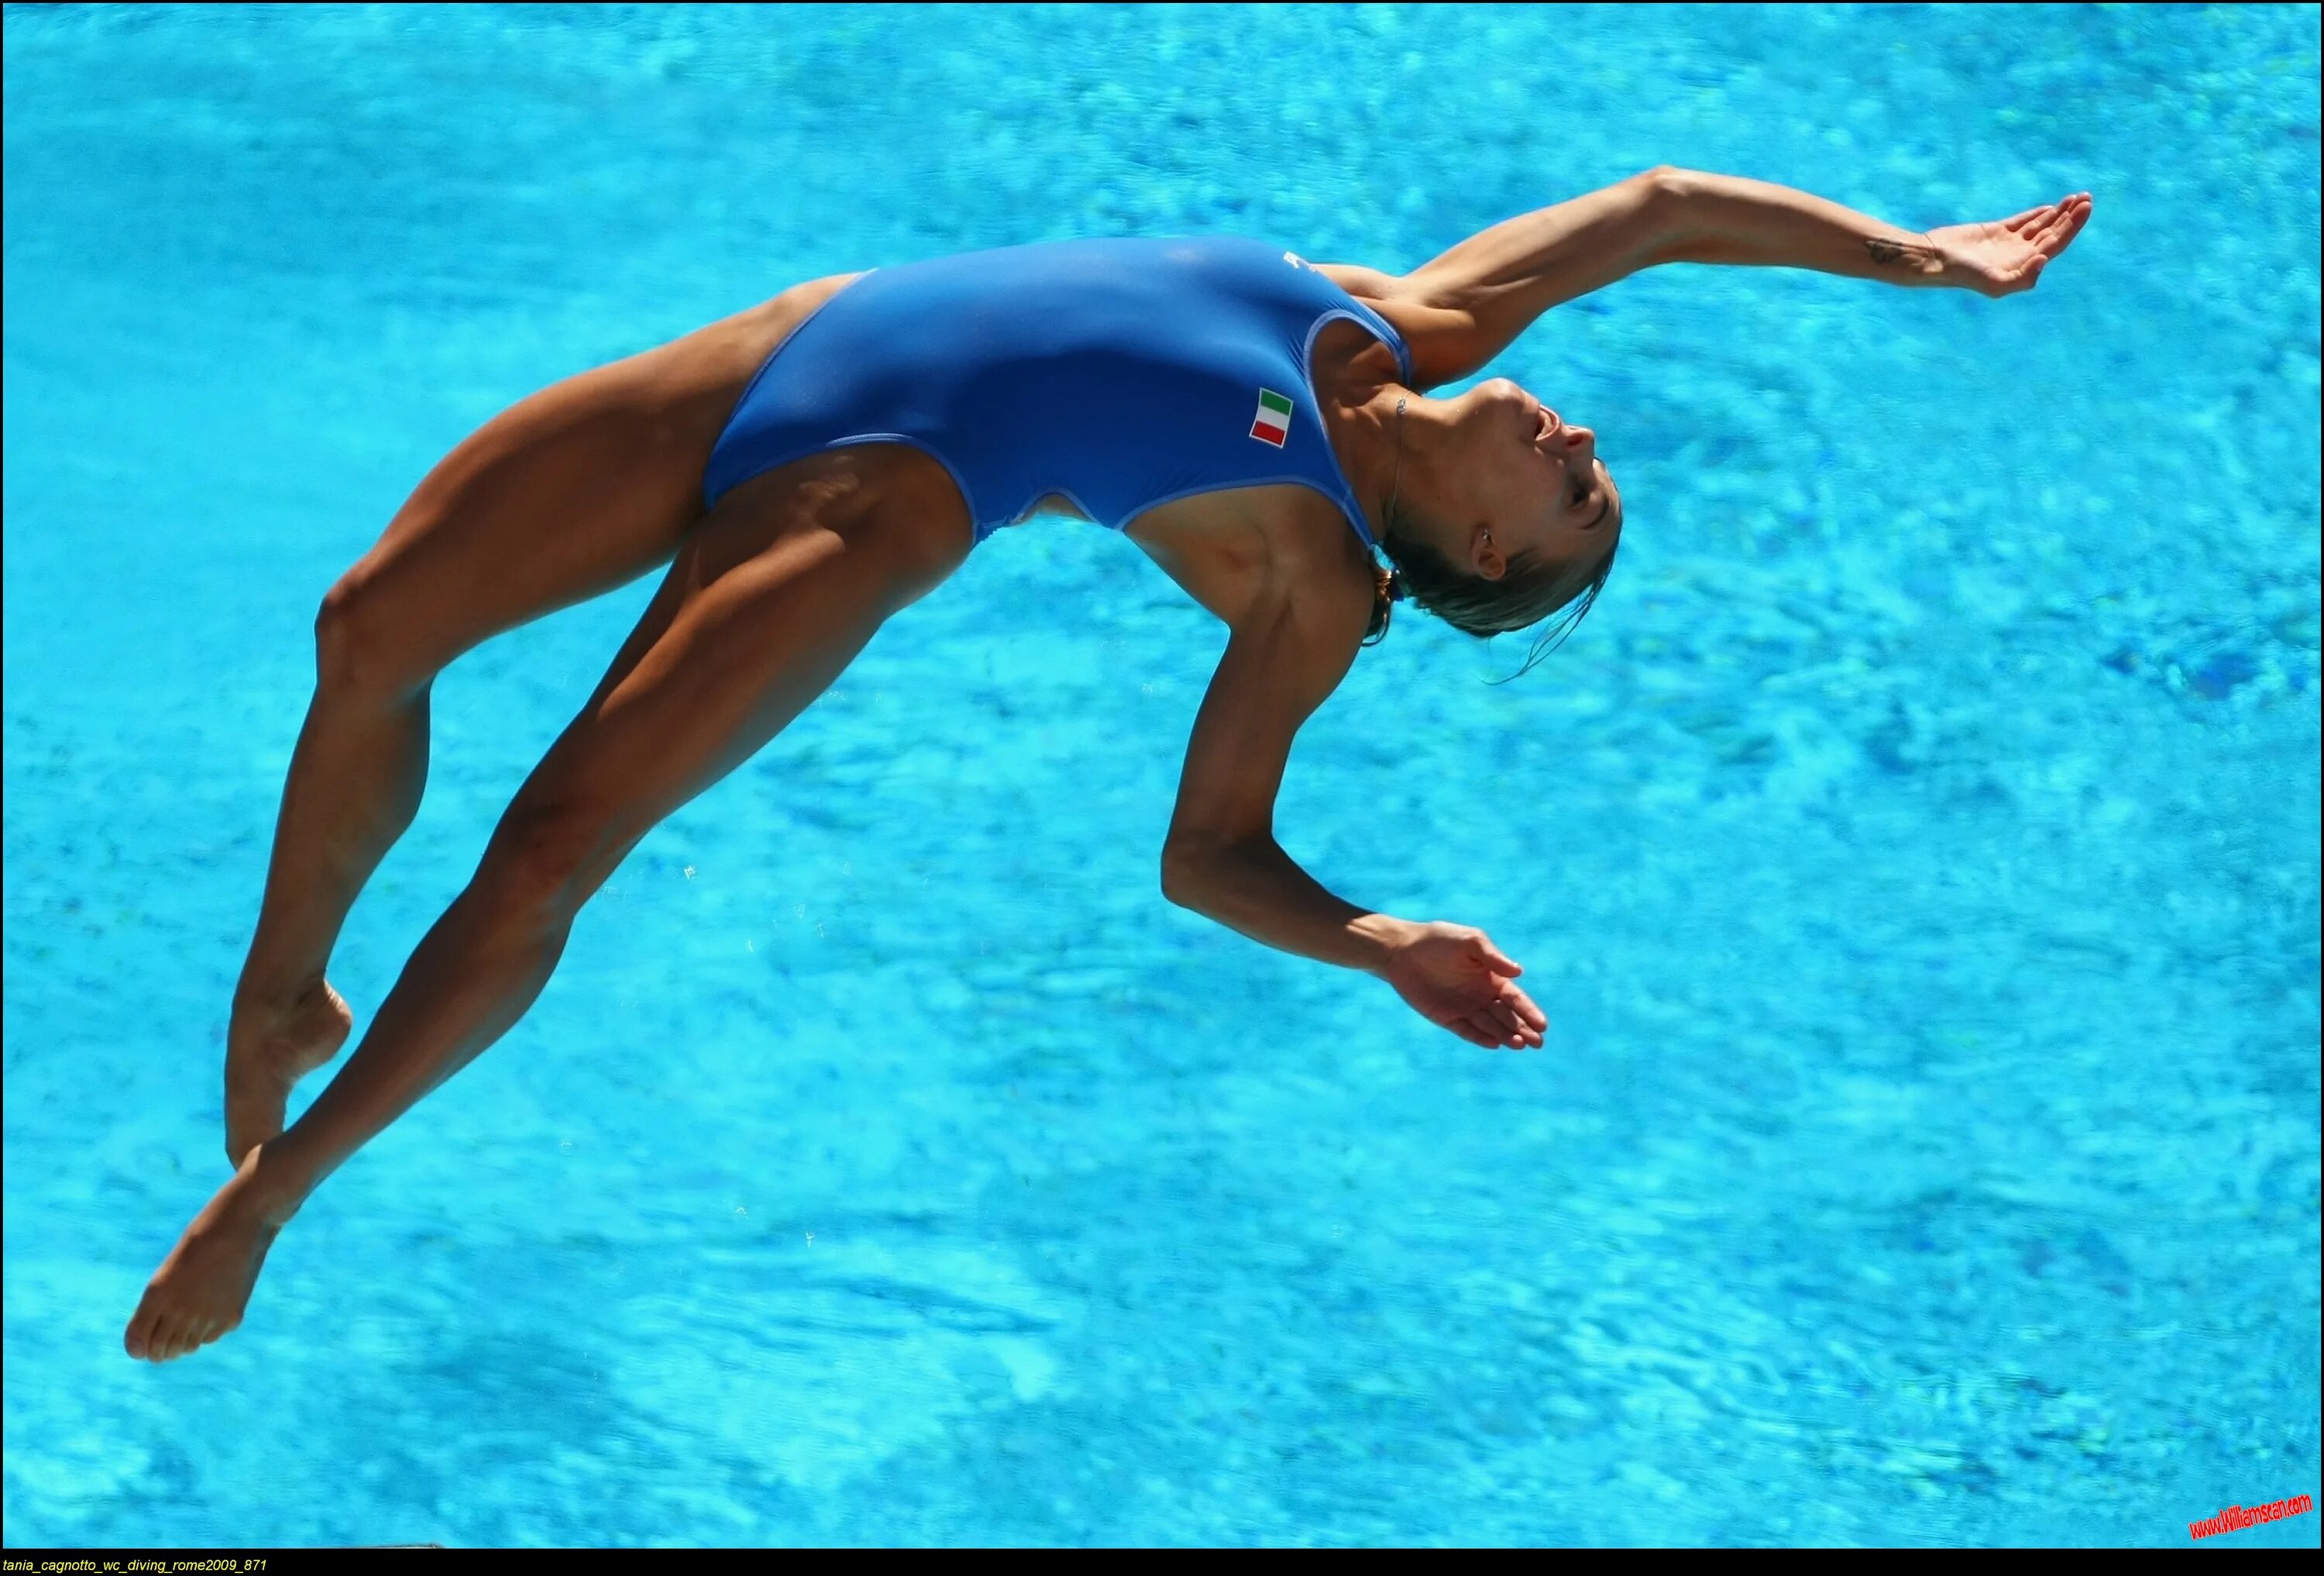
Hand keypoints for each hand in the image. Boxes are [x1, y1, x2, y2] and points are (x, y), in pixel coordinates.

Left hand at [1379, 921, 1546, 1048]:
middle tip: (1537, 1043)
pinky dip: (1481, 1038)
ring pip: (1491, 1026)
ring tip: (1519, 1044)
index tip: (1542, 1025)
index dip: (1529, 1011)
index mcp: (1492, 977)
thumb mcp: (1469, 942)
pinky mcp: (1447, 1018)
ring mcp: (1465, 1008)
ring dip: (1506, 1036)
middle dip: (1524, 1029)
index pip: (1516, 998)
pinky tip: (1495, 1044)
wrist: (1402, 951)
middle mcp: (1482, 996)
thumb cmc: (1439, 940)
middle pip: (1508, 1017)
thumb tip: (1518, 972)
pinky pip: (1467, 1031)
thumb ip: (1492, 956)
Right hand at [1925, 192, 2092, 296]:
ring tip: (2077, 197)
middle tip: (2087, 197)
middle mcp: (2020, 255)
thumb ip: (2023, 278)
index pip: (2056, 244)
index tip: (2085, 208)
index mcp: (2024, 266)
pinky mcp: (1995, 232)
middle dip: (2071, 216)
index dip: (2073, 226)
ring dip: (2059, 213)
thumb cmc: (1963, 273)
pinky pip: (2022, 222)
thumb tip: (2046, 259)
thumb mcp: (1994, 283)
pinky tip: (2050, 208)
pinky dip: (2037, 215)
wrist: (1935, 259)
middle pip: (2053, 233)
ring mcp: (2008, 243)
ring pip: (2041, 226)